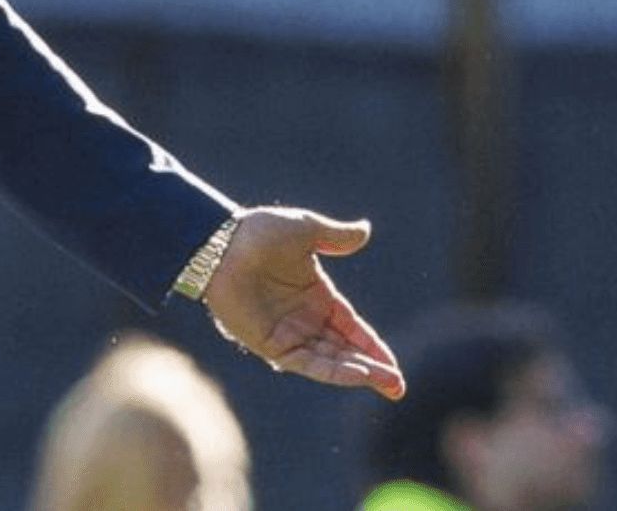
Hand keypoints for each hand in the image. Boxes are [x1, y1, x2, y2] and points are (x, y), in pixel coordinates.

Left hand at [200, 205, 404, 400]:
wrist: (219, 244)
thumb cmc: (258, 232)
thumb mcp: (305, 230)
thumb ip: (336, 236)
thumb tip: (365, 230)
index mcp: (316, 296)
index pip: (352, 328)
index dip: (373, 347)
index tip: (394, 366)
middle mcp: (304, 319)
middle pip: (344, 351)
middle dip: (372, 368)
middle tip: (398, 386)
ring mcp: (287, 333)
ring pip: (329, 360)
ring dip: (357, 372)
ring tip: (385, 382)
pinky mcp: (269, 344)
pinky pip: (306, 363)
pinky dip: (331, 371)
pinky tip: (356, 375)